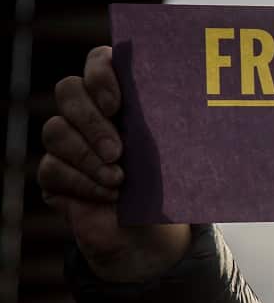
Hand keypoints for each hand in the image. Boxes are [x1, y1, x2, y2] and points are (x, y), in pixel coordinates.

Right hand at [39, 46, 189, 281]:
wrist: (154, 241)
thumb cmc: (172, 192)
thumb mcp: (179, 160)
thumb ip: (172, 131)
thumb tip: (192, 108)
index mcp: (125, 99)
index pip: (100, 62)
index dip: (100, 73)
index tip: (117, 103)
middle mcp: (91, 113)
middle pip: (69, 90)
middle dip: (91, 120)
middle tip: (118, 151)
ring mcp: (69, 143)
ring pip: (55, 130)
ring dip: (88, 157)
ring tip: (119, 180)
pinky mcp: (55, 175)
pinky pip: (52, 168)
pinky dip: (83, 184)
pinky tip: (110, 197)